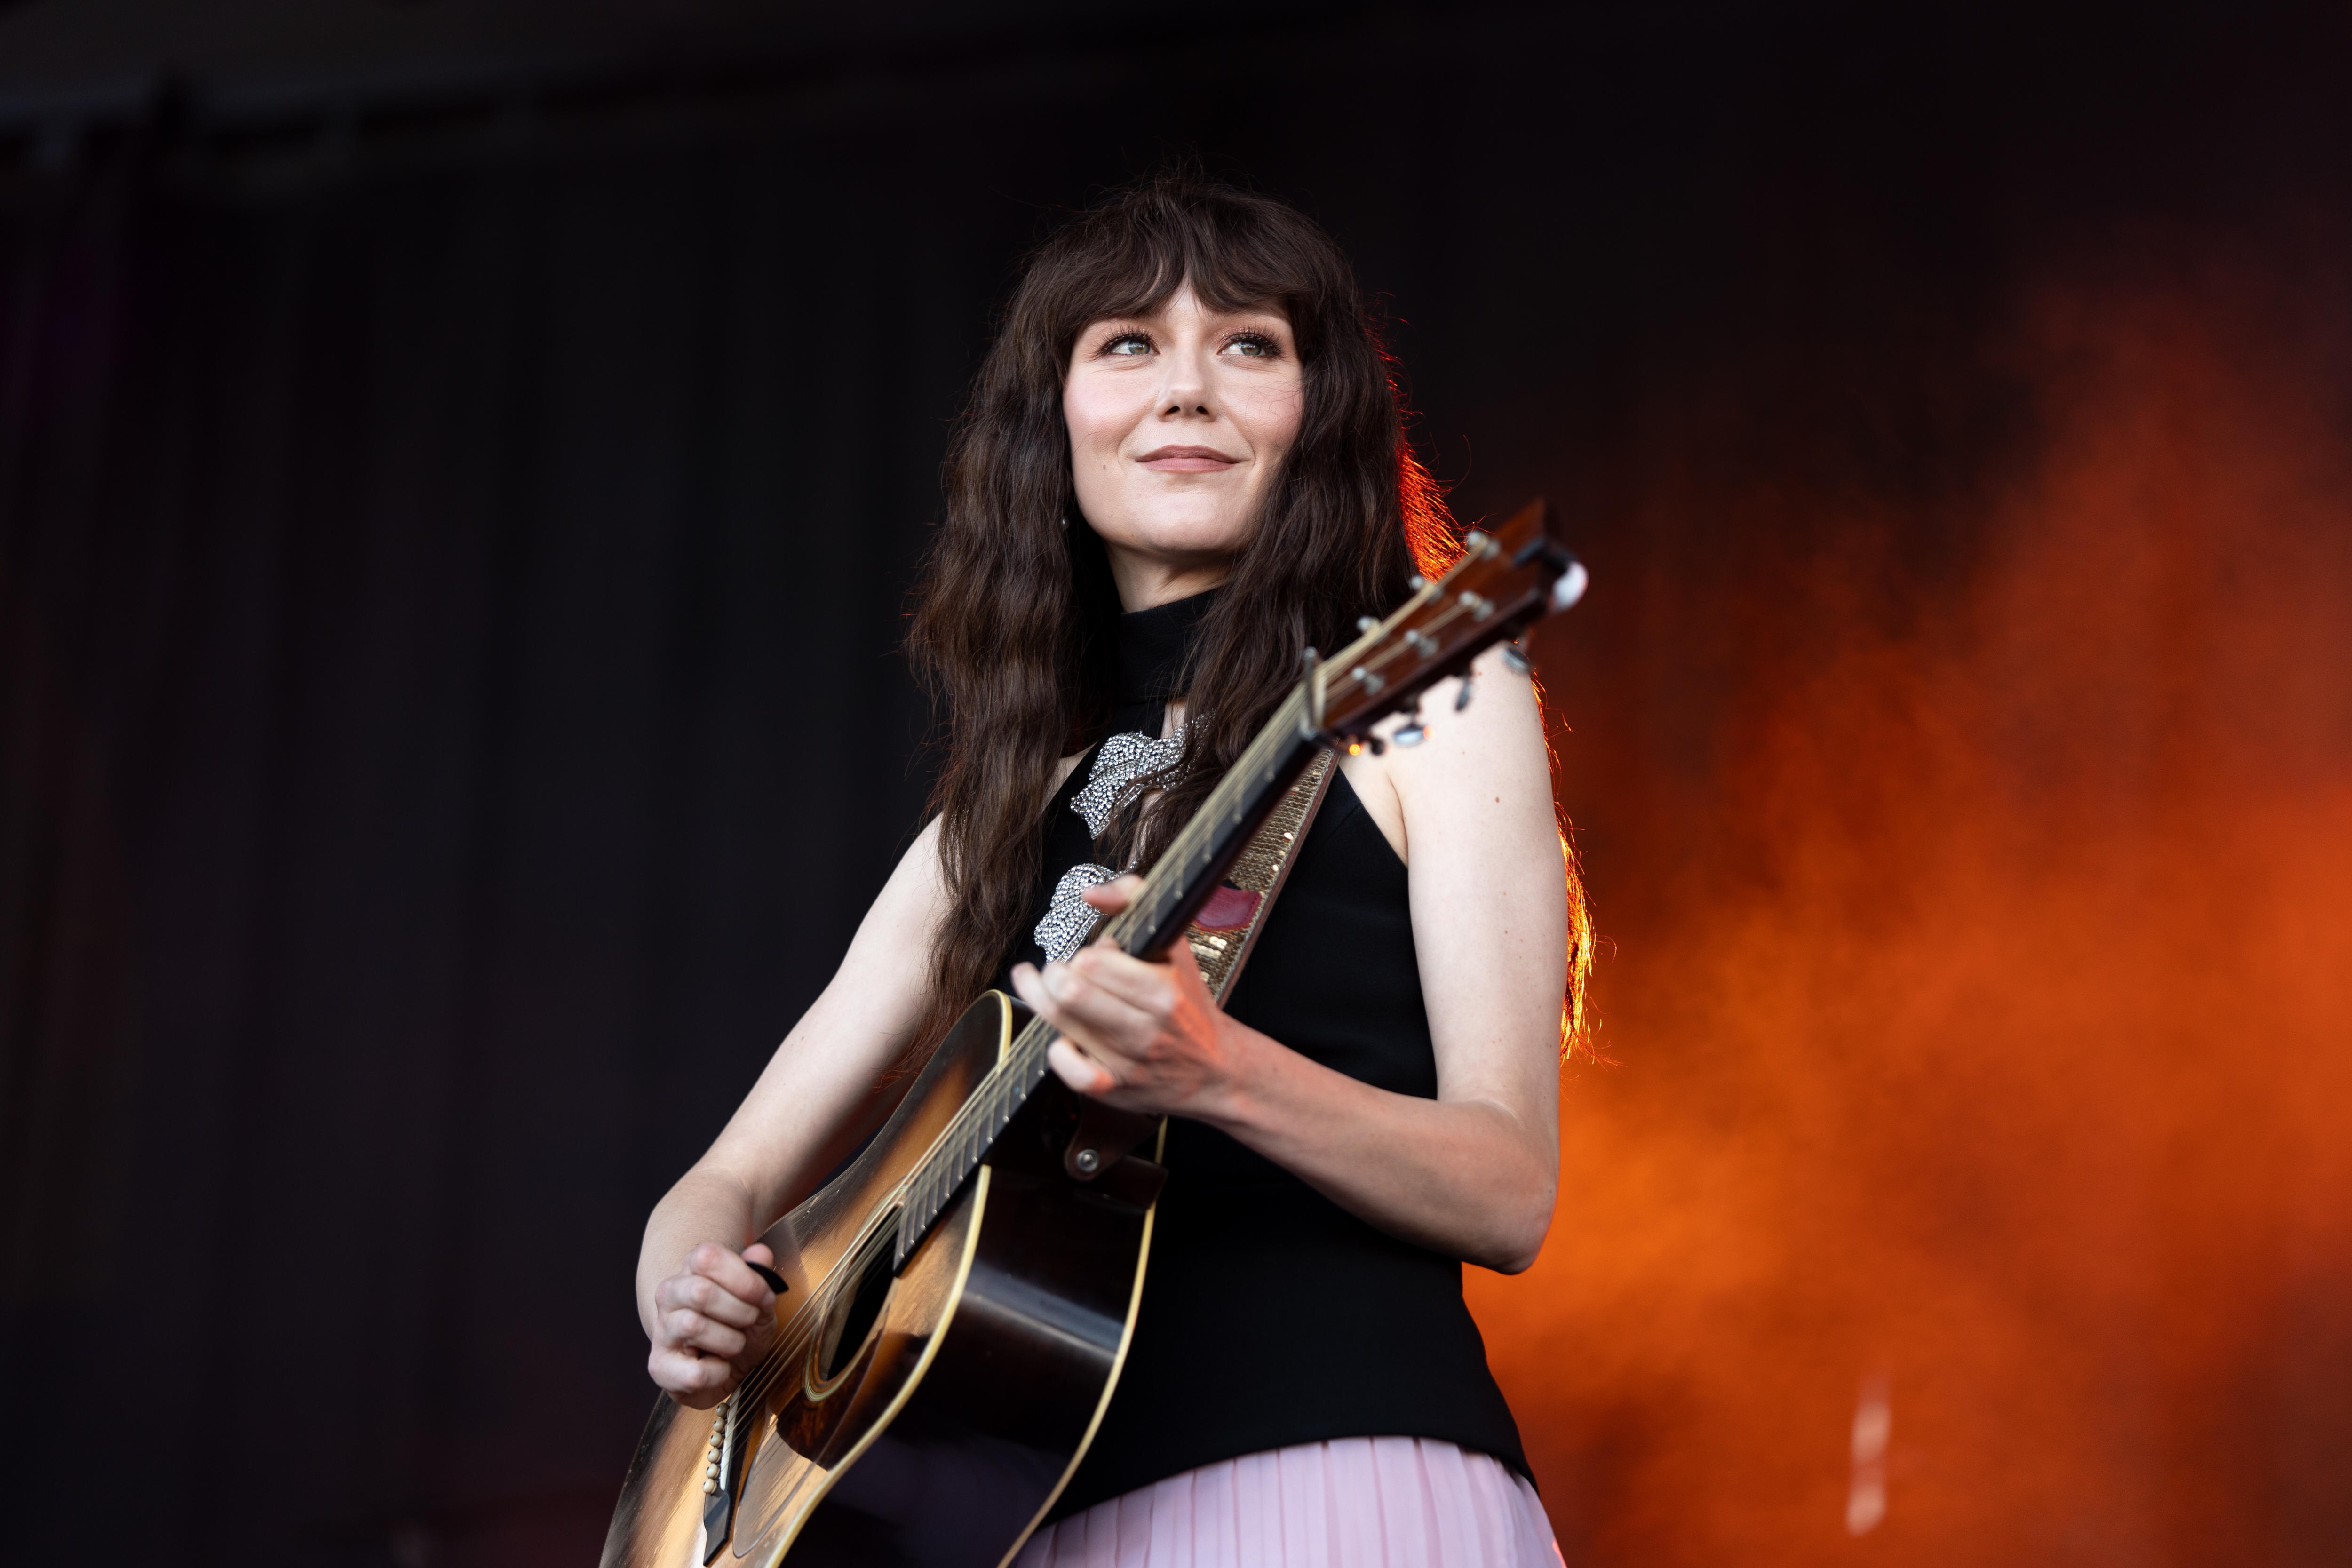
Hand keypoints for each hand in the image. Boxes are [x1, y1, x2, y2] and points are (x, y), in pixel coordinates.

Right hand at [647, 1241, 778, 1407]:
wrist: (721, 1369)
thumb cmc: (737, 1327)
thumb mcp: (758, 1300)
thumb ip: (760, 1275)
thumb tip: (761, 1253)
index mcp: (692, 1270)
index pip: (708, 1257)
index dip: (744, 1278)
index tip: (763, 1297)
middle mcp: (669, 1296)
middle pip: (700, 1291)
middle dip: (740, 1311)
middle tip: (750, 1321)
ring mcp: (661, 1331)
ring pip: (693, 1327)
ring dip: (731, 1342)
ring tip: (733, 1345)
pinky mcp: (660, 1367)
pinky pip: (695, 1371)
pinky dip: (719, 1372)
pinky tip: (718, 1366)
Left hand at [1009, 875, 1253, 1119]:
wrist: (1215, 1069)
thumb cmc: (1188, 1006)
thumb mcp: (1175, 949)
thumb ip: (1136, 903)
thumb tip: (1091, 894)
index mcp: (1163, 992)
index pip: (1095, 962)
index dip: (1084, 953)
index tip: (1091, 956)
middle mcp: (1146, 1029)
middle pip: (1072, 992)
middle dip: (1054, 974)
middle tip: (1059, 971)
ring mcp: (1128, 1062)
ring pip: (1062, 1024)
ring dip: (1042, 999)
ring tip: (1041, 986)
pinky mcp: (1115, 1089)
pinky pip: (1071, 1072)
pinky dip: (1058, 1051)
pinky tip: (1062, 1038)